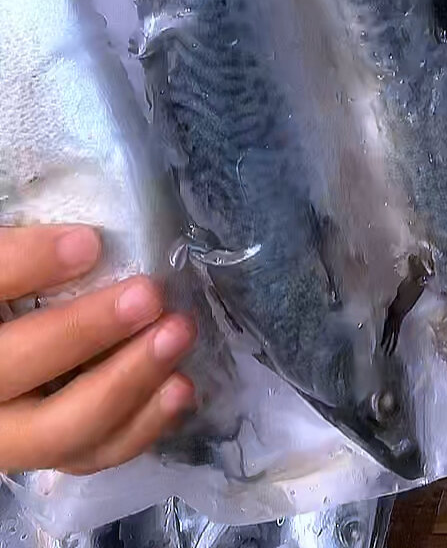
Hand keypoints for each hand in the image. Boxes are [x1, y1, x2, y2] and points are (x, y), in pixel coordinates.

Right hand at [0, 225, 196, 473]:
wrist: (23, 350)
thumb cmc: (24, 294)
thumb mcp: (12, 267)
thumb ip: (28, 255)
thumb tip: (86, 245)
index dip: (29, 265)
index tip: (88, 243)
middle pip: (13, 370)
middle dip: (86, 333)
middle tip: (148, 295)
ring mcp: (12, 432)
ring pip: (58, 429)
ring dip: (128, 382)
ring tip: (179, 334)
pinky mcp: (53, 450)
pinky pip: (92, 454)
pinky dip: (141, 424)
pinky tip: (180, 386)